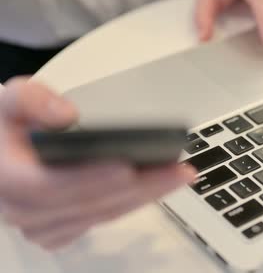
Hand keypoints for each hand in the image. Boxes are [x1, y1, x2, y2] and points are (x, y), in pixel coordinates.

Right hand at [0, 77, 195, 249]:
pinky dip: (132, 204)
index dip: (90, 178)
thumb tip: (67, 114)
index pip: (48, 186)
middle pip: (89, 204)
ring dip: (144, 197)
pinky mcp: (60, 229)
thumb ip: (31, 99)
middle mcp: (23, 211)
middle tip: (177, 169)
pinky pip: (102, 221)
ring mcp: (42, 225)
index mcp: (7, 179)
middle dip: (139, 186)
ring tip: (178, 176)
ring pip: (101, 215)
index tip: (127, 166)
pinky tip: (158, 187)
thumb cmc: (6, 126)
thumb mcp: (7, 100)